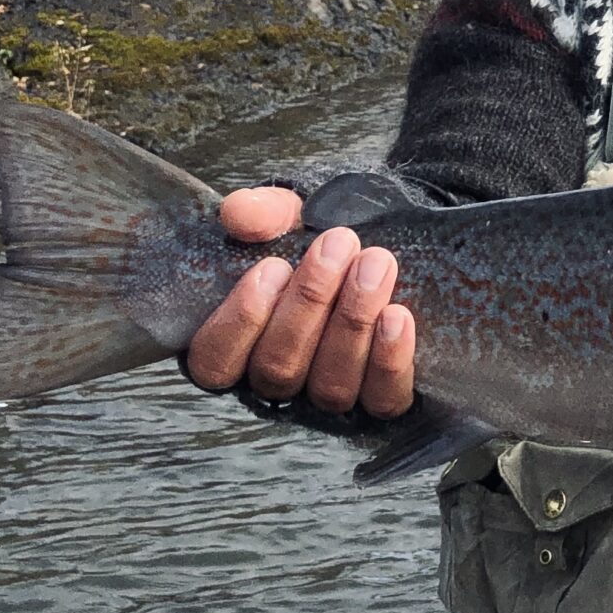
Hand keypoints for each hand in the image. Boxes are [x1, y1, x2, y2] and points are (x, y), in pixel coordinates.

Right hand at [185, 187, 416, 417]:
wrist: (379, 249)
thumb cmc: (319, 238)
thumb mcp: (289, 218)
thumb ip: (261, 213)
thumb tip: (240, 212)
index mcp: (238, 346)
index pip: (214, 362)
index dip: (242, 320)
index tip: (274, 265)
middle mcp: (279, 381)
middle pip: (278, 369)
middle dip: (310, 301)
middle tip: (340, 243)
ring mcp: (327, 396)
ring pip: (329, 386)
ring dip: (352, 321)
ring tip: (375, 264)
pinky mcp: (380, 400)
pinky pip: (382, 400)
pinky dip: (389, 360)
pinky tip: (398, 316)